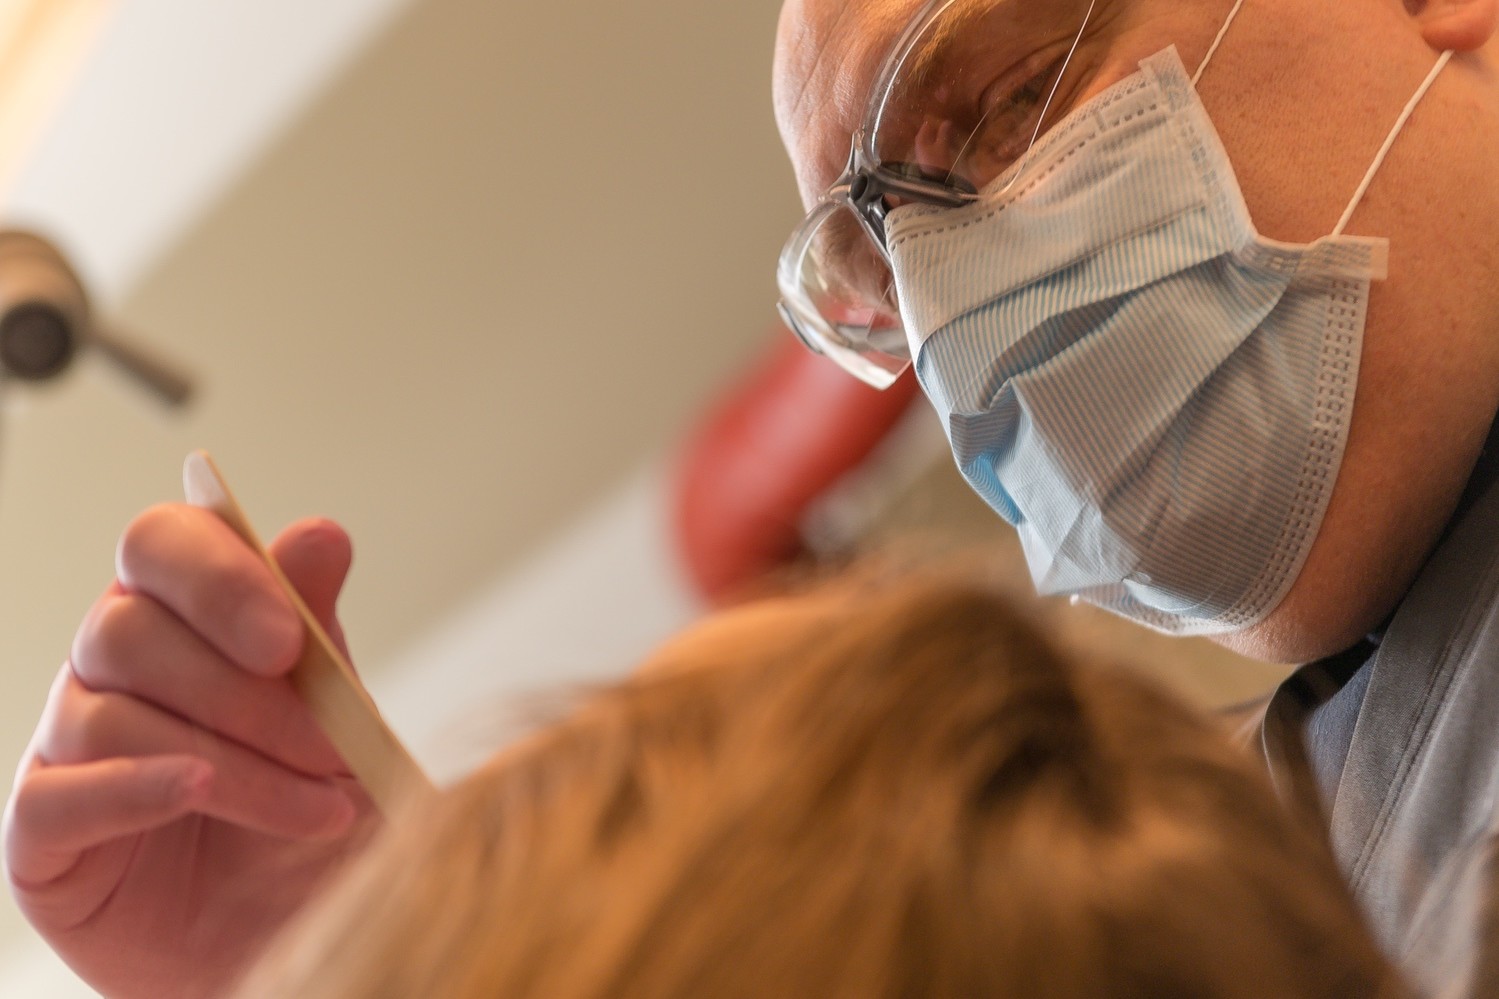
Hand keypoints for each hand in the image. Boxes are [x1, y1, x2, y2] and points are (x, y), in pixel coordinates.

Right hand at [2, 507, 378, 997]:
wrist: (303, 935)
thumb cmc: (318, 814)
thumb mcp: (341, 722)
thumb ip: (319, 631)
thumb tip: (320, 532)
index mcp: (184, 613)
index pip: (163, 542)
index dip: (220, 578)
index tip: (290, 638)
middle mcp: (113, 664)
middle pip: (132, 627)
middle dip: (248, 693)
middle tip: (334, 749)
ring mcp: (67, 743)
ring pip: (115, 714)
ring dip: (234, 760)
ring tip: (320, 809)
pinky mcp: (41, 829)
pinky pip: (61, 793)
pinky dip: (135, 789)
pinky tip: (199, 791)